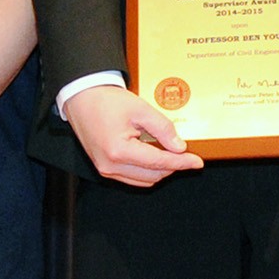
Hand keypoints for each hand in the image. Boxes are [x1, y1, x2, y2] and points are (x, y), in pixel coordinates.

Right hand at [65, 84, 204, 187]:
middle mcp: (110, 165)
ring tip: (169, 153)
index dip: (181, 162)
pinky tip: (153, 156)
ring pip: (144, 180)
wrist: (82, 98)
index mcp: (119, 151)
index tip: (197, 162)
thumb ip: (163, 129)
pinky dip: (146, 170)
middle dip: (172, 166)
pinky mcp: (104, 168)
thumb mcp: (140, 109)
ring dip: (160, 170)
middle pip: (153, 175)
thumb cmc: (106, 101)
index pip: (159, 162)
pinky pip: (132, 177)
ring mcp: (106, 169)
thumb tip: (179, 147)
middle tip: (185, 154)